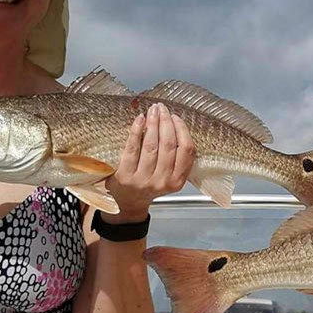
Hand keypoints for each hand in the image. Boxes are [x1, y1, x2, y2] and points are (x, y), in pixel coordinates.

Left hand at [104, 103, 194, 222]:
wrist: (127, 203)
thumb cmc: (148, 185)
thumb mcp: (168, 177)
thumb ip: (175, 158)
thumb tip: (173, 124)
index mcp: (177, 181)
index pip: (186, 151)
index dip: (182, 131)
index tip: (176, 118)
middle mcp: (162, 181)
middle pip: (169, 145)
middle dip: (166, 122)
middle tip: (162, 109)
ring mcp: (143, 180)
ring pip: (152, 145)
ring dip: (153, 123)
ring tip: (152, 111)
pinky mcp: (125, 176)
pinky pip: (132, 148)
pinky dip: (136, 131)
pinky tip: (139, 119)